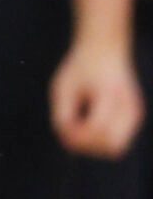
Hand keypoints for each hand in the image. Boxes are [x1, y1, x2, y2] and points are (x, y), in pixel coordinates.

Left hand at [52, 37, 143, 158]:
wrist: (105, 49)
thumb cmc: (80, 67)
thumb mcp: (63, 85)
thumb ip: (63, 114)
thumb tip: (67, 143)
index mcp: (112, 93)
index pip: (98, 128)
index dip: (77, 134)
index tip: (62, 125)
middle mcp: (130, 107)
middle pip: (111, 146)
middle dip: (87, 145)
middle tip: (69, 129)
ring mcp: (135, 114)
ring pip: (115, 148)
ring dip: (93, 145)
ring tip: (77, 124)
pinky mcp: (134, 118)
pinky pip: (116, 141)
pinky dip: (99, 139)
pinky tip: (87, 122)